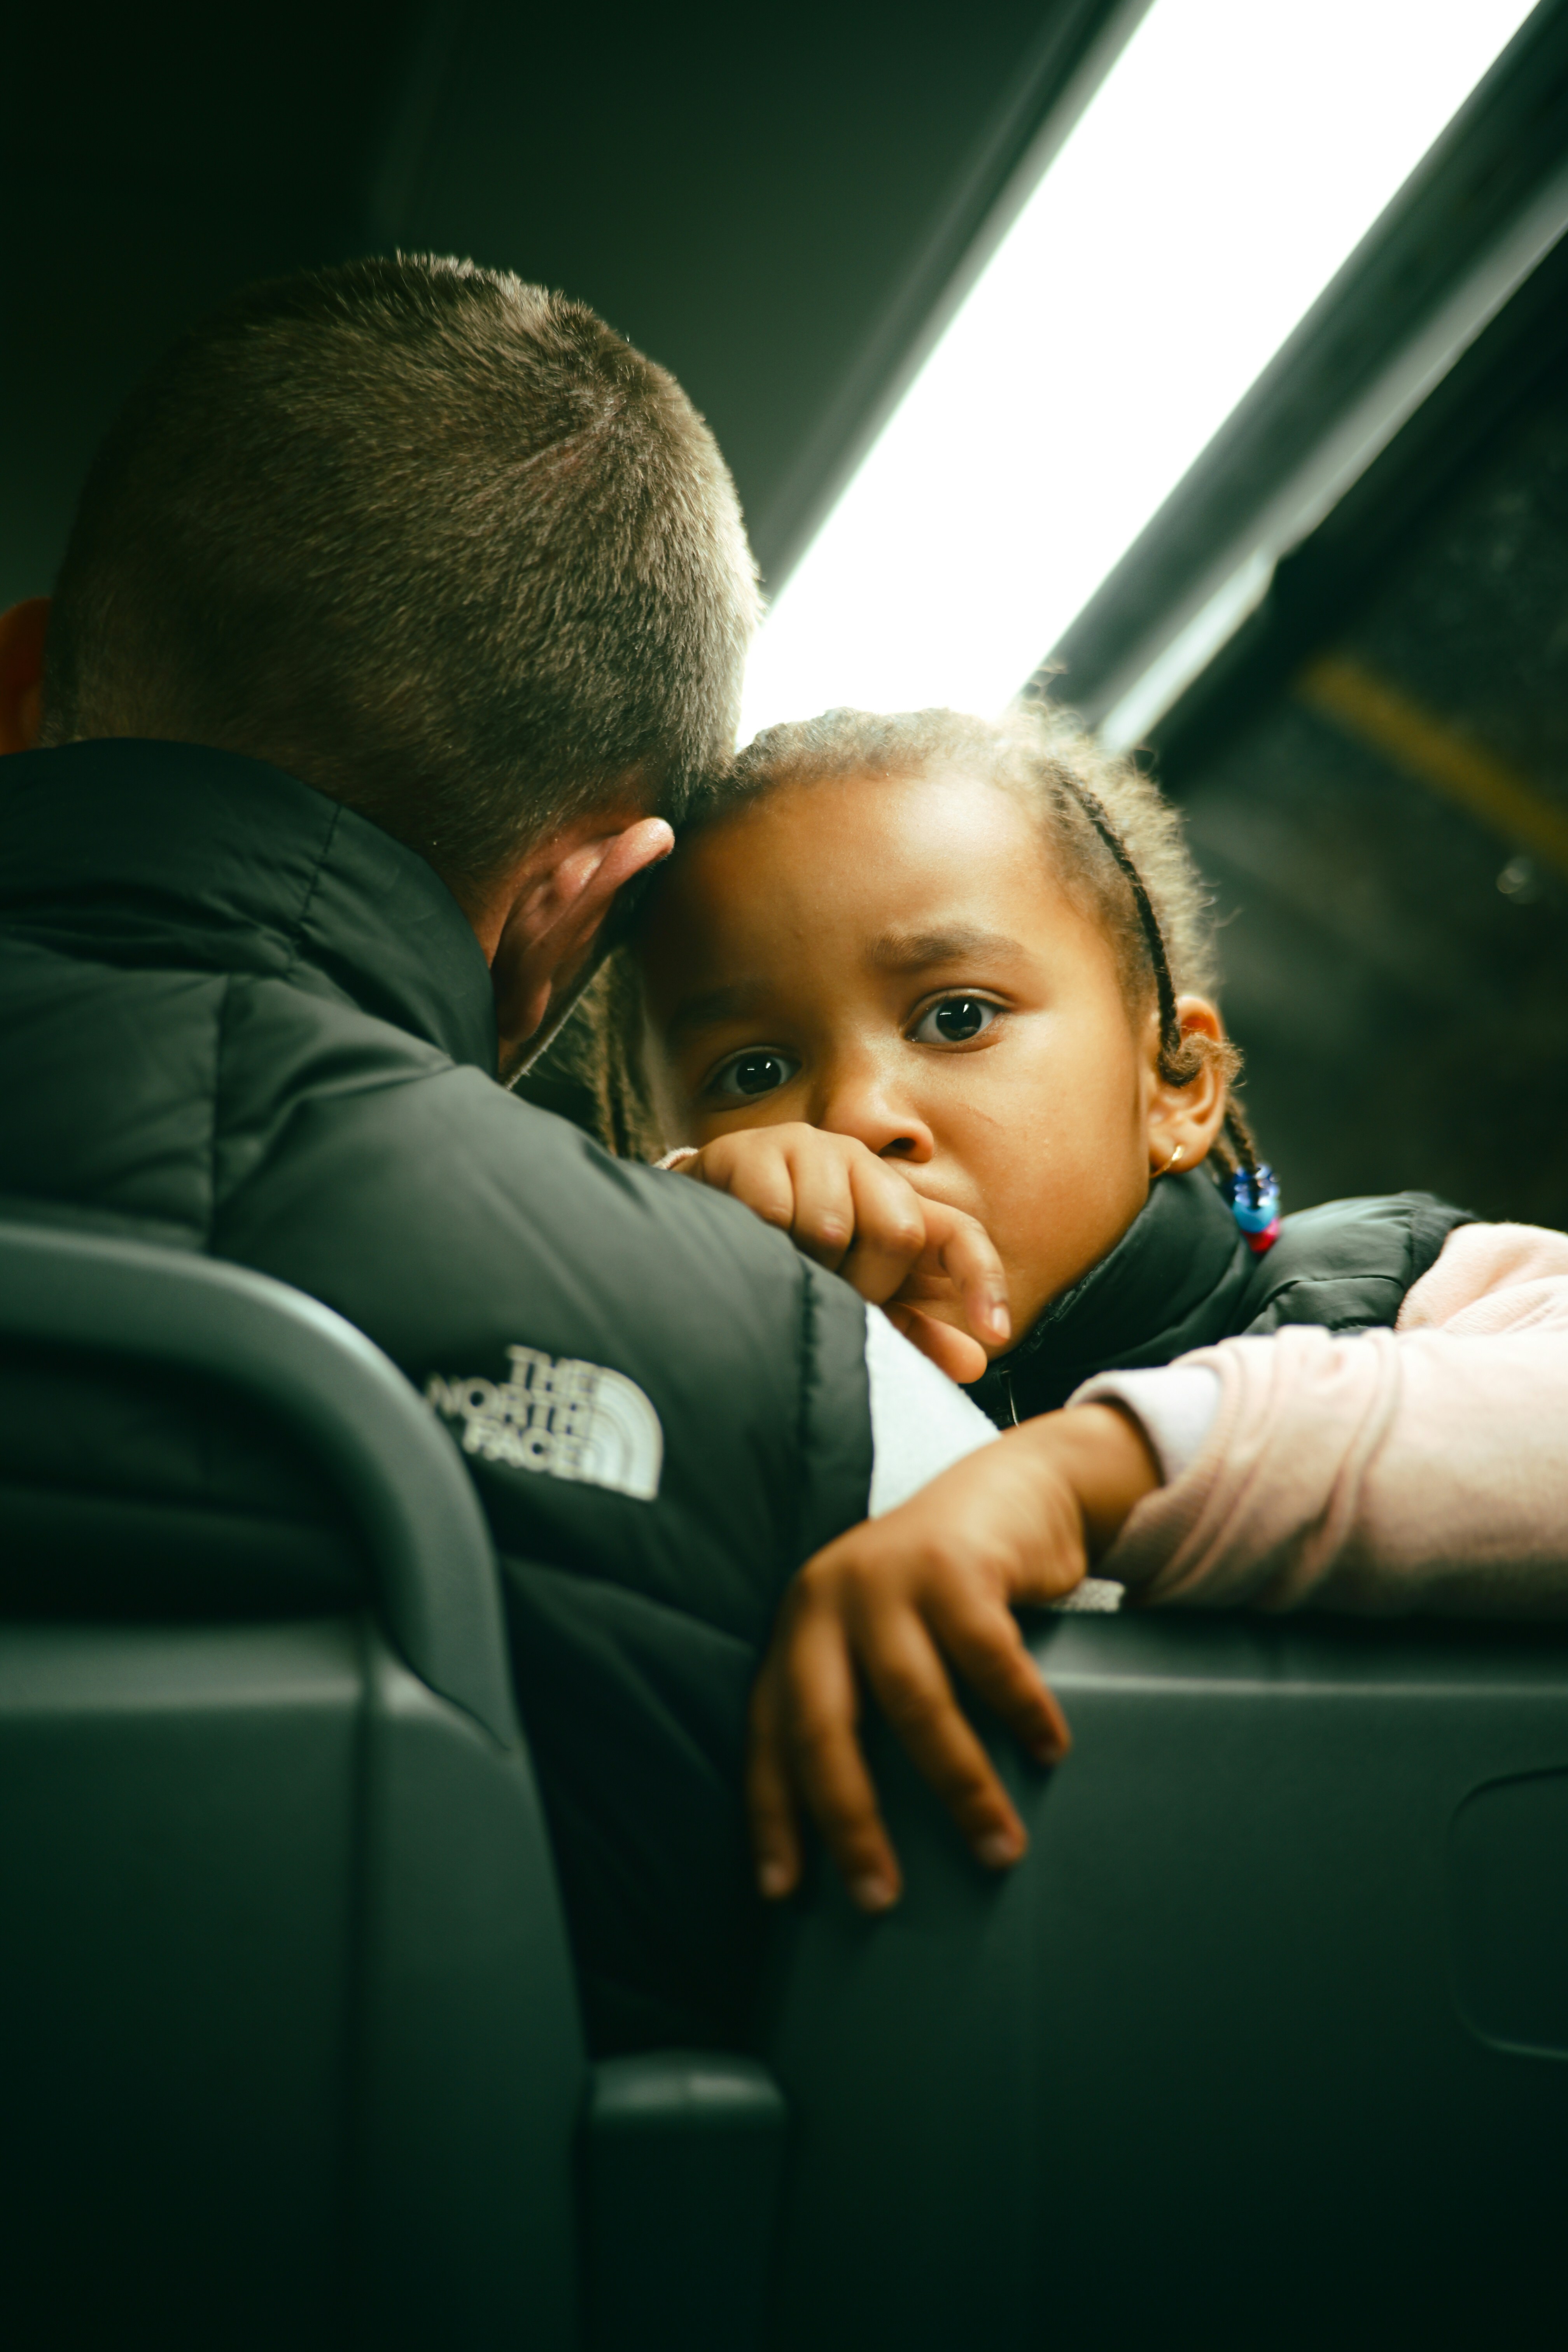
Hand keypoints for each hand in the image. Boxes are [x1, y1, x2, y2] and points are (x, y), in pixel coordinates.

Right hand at [671, 1123, 1008, 1379]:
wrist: (701, 1218)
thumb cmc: (791, 1261)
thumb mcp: (855, 1296)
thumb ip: (912, 1330)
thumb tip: (974, 1362)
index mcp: (894, 1203)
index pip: (959, 1235)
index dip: (983, 1281)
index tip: (994, 1335)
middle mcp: (861, 1166)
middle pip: (900, 1231)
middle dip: (868, 1281)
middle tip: (832, 1292)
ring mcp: (807, 1151)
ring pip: (834, 1224)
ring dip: (809, 1264)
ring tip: (785, 1266)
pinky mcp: (752, 1151)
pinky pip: (774, 1211)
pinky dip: (764, 1240)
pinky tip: (749, 1241)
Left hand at [746, 1403, 1159, 1910]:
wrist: (1012, 1488)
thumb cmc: (944, 1592)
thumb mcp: (881, 1639)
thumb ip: (863, 1706)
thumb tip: (871, 1836)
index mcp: (800, 1630)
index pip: (770, 1734)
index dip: (772, 1815)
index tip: (782, 1890)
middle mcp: (827, 1600)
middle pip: (825, 1726)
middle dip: (850, 1820)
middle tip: (881, 1897)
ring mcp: (889, 1578)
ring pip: (913, 1703)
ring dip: (959, 1787)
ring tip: (998, 1848)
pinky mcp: (954, 1562)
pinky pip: (989, 1656)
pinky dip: (1022, 1712)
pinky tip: (1050, 1752)